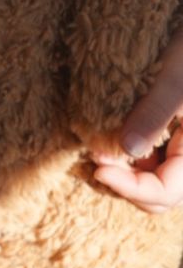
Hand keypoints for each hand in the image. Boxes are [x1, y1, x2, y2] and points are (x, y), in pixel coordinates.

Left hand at [91, 26, 182, 212]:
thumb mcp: (176, 74)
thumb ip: (155, 111)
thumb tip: (124, 151)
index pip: (166, 192)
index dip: (131, 188)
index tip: (96, 168)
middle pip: (159, 193)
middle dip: (125, 185)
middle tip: (92, 161)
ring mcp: (179, 143)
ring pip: (151, 178)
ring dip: (122, 172)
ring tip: (94, 151)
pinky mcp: (168, 129)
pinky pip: (146, 157)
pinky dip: (124, 156)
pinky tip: (103, 139)